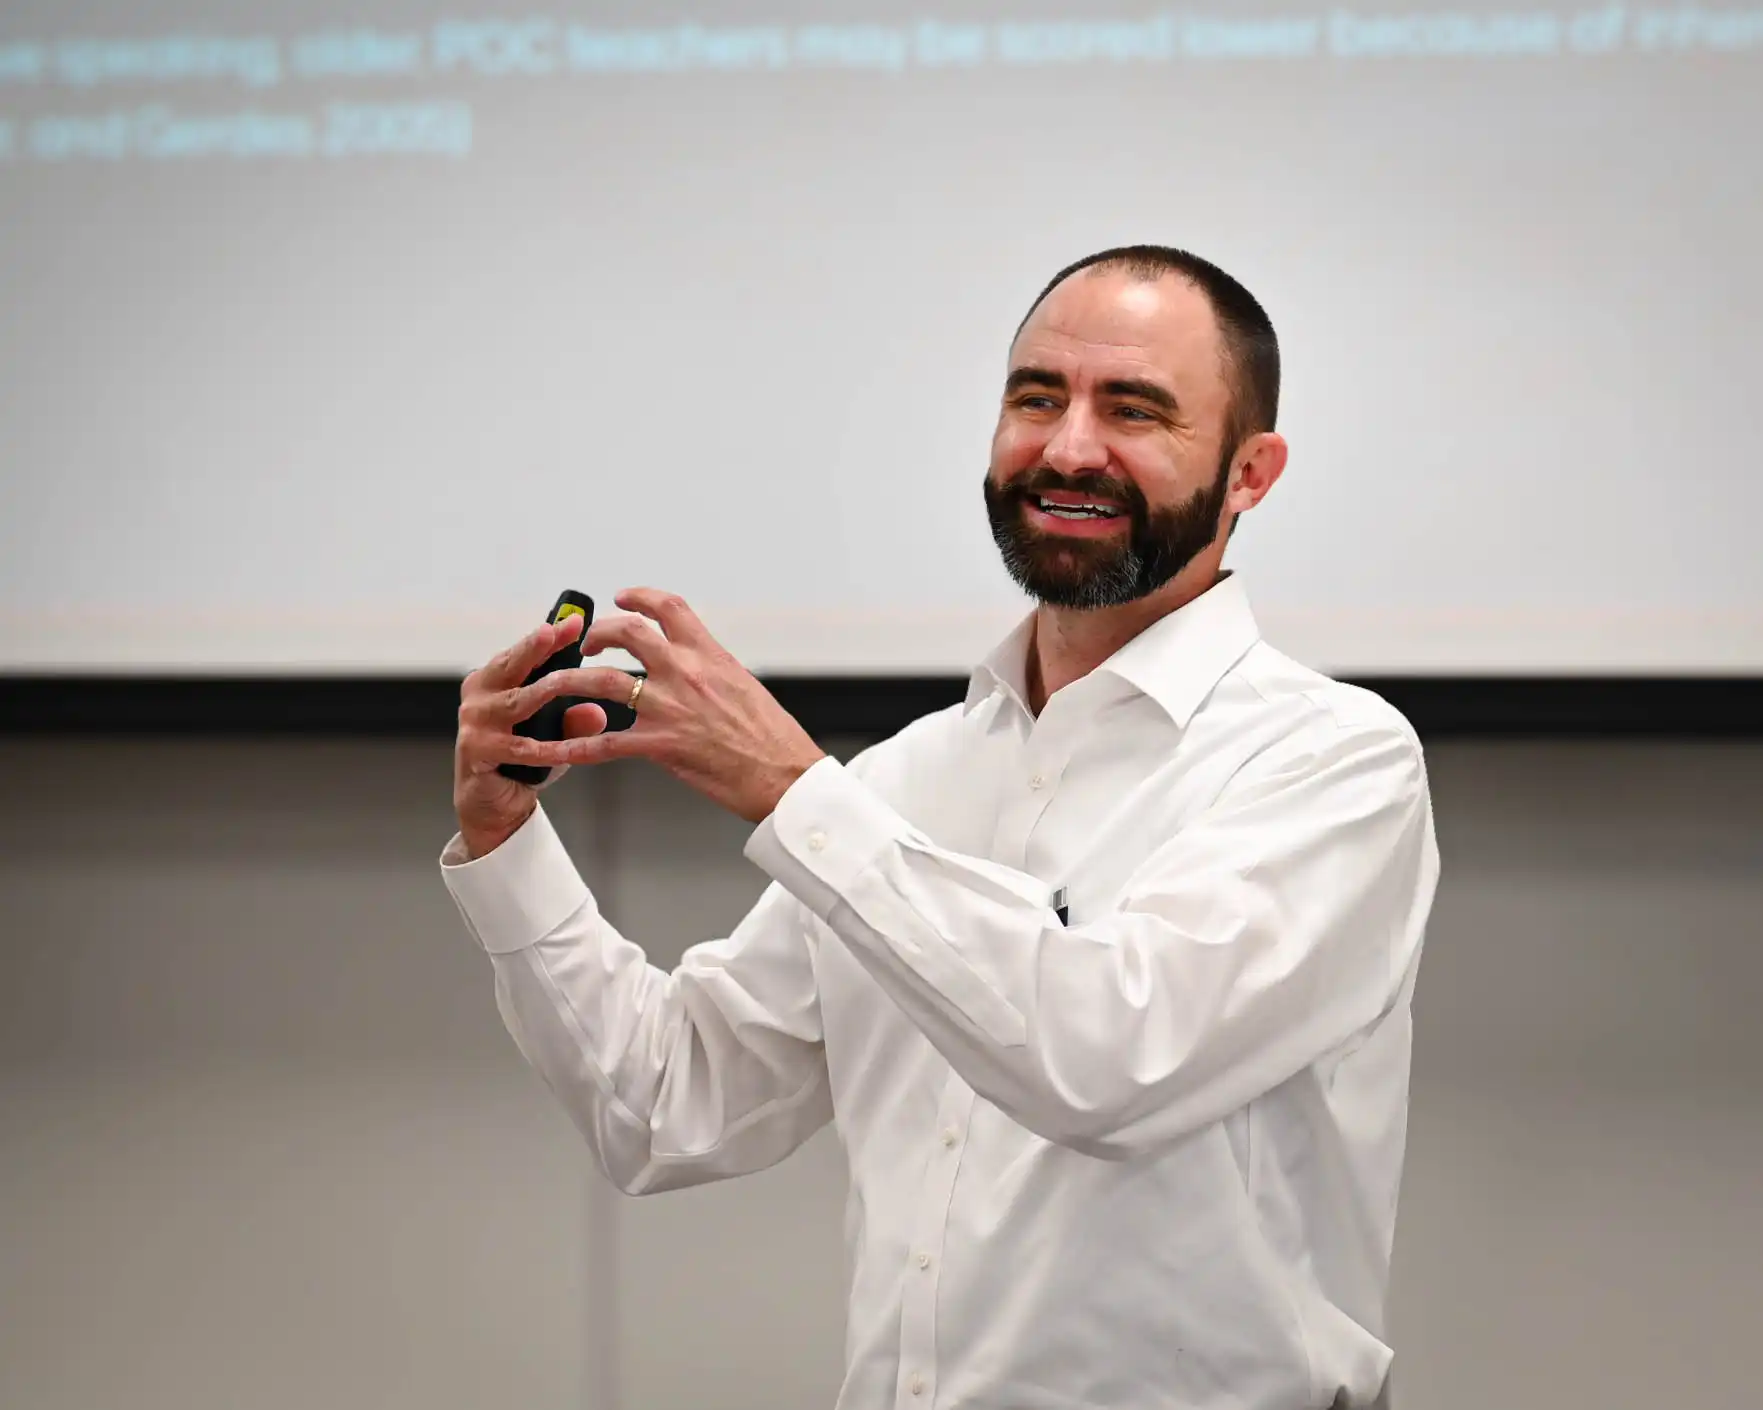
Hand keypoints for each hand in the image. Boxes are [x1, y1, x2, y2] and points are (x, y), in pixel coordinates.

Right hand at [453, 611, 608, 857]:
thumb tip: (597, 712)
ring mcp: (474, 724)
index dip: (548, 637)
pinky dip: (546, 750)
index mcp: (492, 681)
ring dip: (542, 693)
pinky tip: (570, 749)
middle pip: (511, 667)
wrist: (494, 804)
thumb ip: (574, 721)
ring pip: (515, 703)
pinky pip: (519, 749)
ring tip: (564, 682)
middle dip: (535, 648)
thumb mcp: (554, 735)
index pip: (523, 653)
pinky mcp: (477, 752)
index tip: (575, 621)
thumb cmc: (523, 759)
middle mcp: (478, 696)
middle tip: (555, 632)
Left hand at [550, 588, 827, 822]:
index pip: (669, 609)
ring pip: (601, 680)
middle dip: (597, 633)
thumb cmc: (773, 738)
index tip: (621, 598)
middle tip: (585, 643)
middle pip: (626, 633)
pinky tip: (558, 749)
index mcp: (709, 656)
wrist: (784, 775)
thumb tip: (694, 671)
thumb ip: (711, 673)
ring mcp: (669, 708)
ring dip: (569, 679)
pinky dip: (576, 746)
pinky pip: (605, 743)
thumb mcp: (744, 687)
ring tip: (555, 683)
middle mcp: (685, 673)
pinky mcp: (659, 745)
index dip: (639, 597)